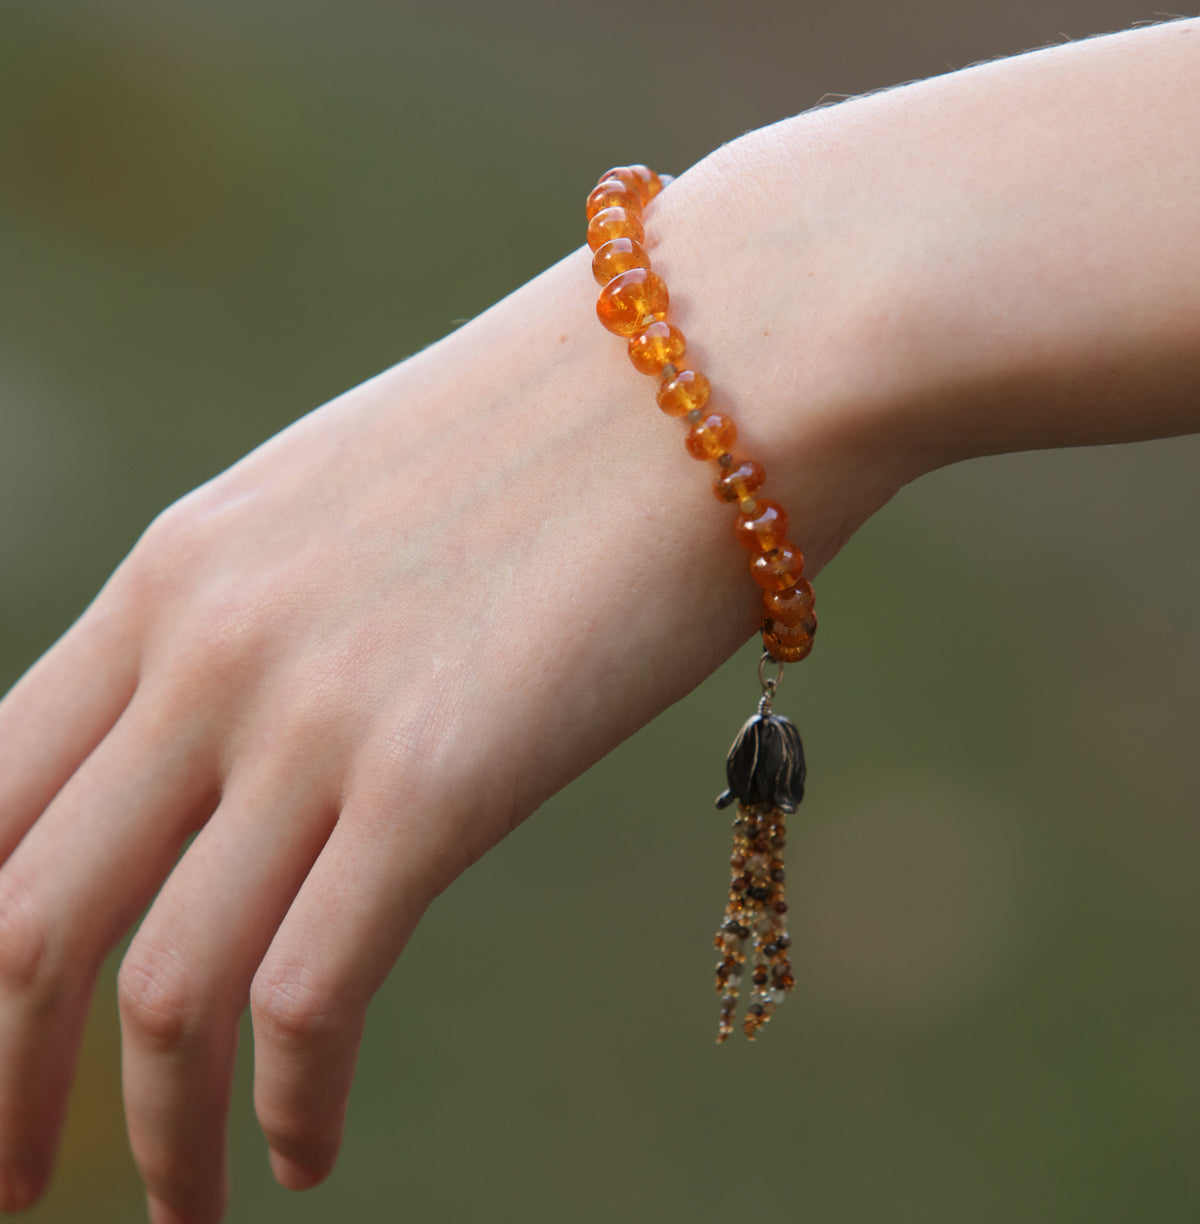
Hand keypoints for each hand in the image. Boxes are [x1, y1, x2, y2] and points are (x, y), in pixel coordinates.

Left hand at [0, 207, 902, 1217]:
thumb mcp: (369, 509)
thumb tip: (259, 738)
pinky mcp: (436, 776)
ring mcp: (312, 712)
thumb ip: (285, 619)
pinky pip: (307, 993)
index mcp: (180, 570)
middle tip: (10, 1185)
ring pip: (147, 984)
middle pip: (16, 912)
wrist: (725, 355)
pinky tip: (308, 1154)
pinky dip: (287, 1102)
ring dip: (140, 1135)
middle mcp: (209, 644)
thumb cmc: (570, 425)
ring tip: (174, 1212)